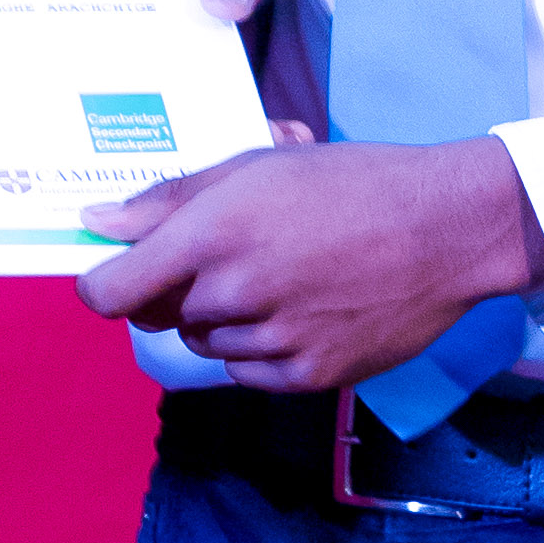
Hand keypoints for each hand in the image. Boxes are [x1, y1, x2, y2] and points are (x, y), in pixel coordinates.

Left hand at [76, 132, 543, 393]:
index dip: (104, 285)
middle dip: (180, 290)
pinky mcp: (308, 375)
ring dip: (223, 319)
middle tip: (233, 257)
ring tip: (281, 277)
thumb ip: (170, 199)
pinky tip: (303, 309)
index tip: (115, 276)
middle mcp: (236, 291)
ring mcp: (273, 339)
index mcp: (214, 232)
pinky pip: (248, 372)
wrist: (446, 228)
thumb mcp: (257, 166)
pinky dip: (260, 348)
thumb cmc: (351, 184)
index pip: (112, 292)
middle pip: (161, 316)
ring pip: (206, 343)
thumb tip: (97, 221)